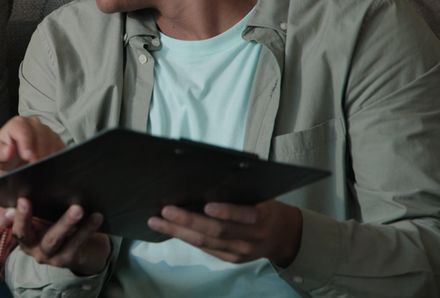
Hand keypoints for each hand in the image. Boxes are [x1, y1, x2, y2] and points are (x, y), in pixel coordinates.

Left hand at [0, 116, 64, 178]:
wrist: (11, 168)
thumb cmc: (3, 159)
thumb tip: (9, 149)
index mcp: (16, 124)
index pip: (22, 127)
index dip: (26, 141)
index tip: (28, 156)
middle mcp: (33, 124)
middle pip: (41, 131)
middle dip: (40, 149)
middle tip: (37, 164)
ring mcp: (46, 132)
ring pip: (53, 138)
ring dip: (49, 154)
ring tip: (43, 167)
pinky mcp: (56, 142)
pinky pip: (61, 147)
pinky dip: (57, 156)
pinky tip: (50, 165)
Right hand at [9, 197, 110, 275]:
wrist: (77, 248)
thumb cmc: (54, 221)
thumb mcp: (40, 213)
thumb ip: (34, 200)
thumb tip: (34, 173)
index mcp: (18, 231)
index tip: (5, 203)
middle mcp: (28, 246)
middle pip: (23, 233)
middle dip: (24, 216)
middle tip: (24, 200)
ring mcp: (46, 255)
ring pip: (52, 239)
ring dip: (65, 223)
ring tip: (77, 208)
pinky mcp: (65, 259)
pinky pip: (75, 244)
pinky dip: (86, 229)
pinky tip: (96, 217)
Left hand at [147, 200, 302, 266]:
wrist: (283, 236)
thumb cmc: (265, 207)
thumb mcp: (260, 196)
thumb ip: (238, 193)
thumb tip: (203, 180)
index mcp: (262, 216)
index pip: (244, 215)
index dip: (226, 212)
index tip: (207, 206)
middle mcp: (251, 237)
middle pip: (217, 231)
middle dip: (188, 221)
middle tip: (165, 211)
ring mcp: (240, 252)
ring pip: (206, 243)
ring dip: (178, 232)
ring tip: (157, 222)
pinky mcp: (231, 260)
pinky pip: (205, 249)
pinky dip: (186, 239)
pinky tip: (170, 230)